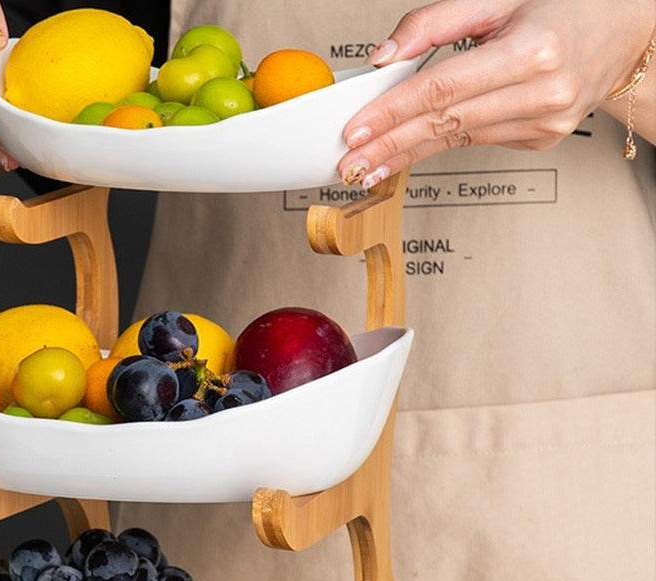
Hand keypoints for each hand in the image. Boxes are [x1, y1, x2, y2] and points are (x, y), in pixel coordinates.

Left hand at [338, 0, 654, 187]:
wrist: (630, 26)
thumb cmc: (568, 2)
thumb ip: (436, 22)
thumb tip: (383, 56)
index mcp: (533, 51)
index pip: (443, 89)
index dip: (393, 112)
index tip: (356, 129)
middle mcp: (544, 93)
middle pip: (445, 124)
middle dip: (389, 146)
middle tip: (349, 164)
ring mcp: (546, 123)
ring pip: (457, 141)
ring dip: (406, 155)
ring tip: (367, 167)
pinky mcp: (542, 139)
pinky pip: (478, 139)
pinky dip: (441, 143)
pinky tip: (409, 150)